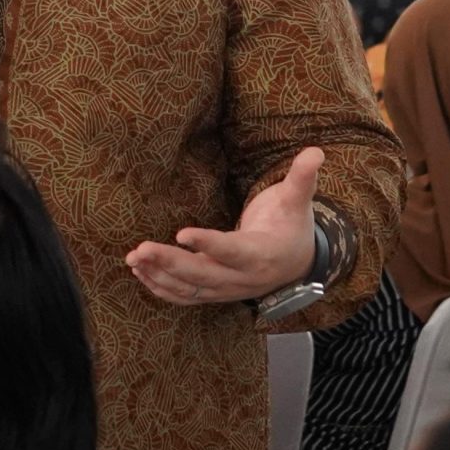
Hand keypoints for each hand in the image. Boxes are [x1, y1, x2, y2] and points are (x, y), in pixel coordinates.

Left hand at [125, 146, 322, 306]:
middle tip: (140, 249)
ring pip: (190, 289)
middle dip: (170, 263)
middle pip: (203, 275)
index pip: (232, 251)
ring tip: (133, 259)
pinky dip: (162, 288)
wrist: (298, 262)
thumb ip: (302, 178)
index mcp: (261, 254)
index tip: (181, 233)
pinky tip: (140, 273)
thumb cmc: (292, 226)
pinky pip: (186, 297)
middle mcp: (243, 278)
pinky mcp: (215, 293)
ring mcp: (227, 289)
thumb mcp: (298, 202)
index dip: (208, 244)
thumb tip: (316, 151)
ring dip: (159, 276)